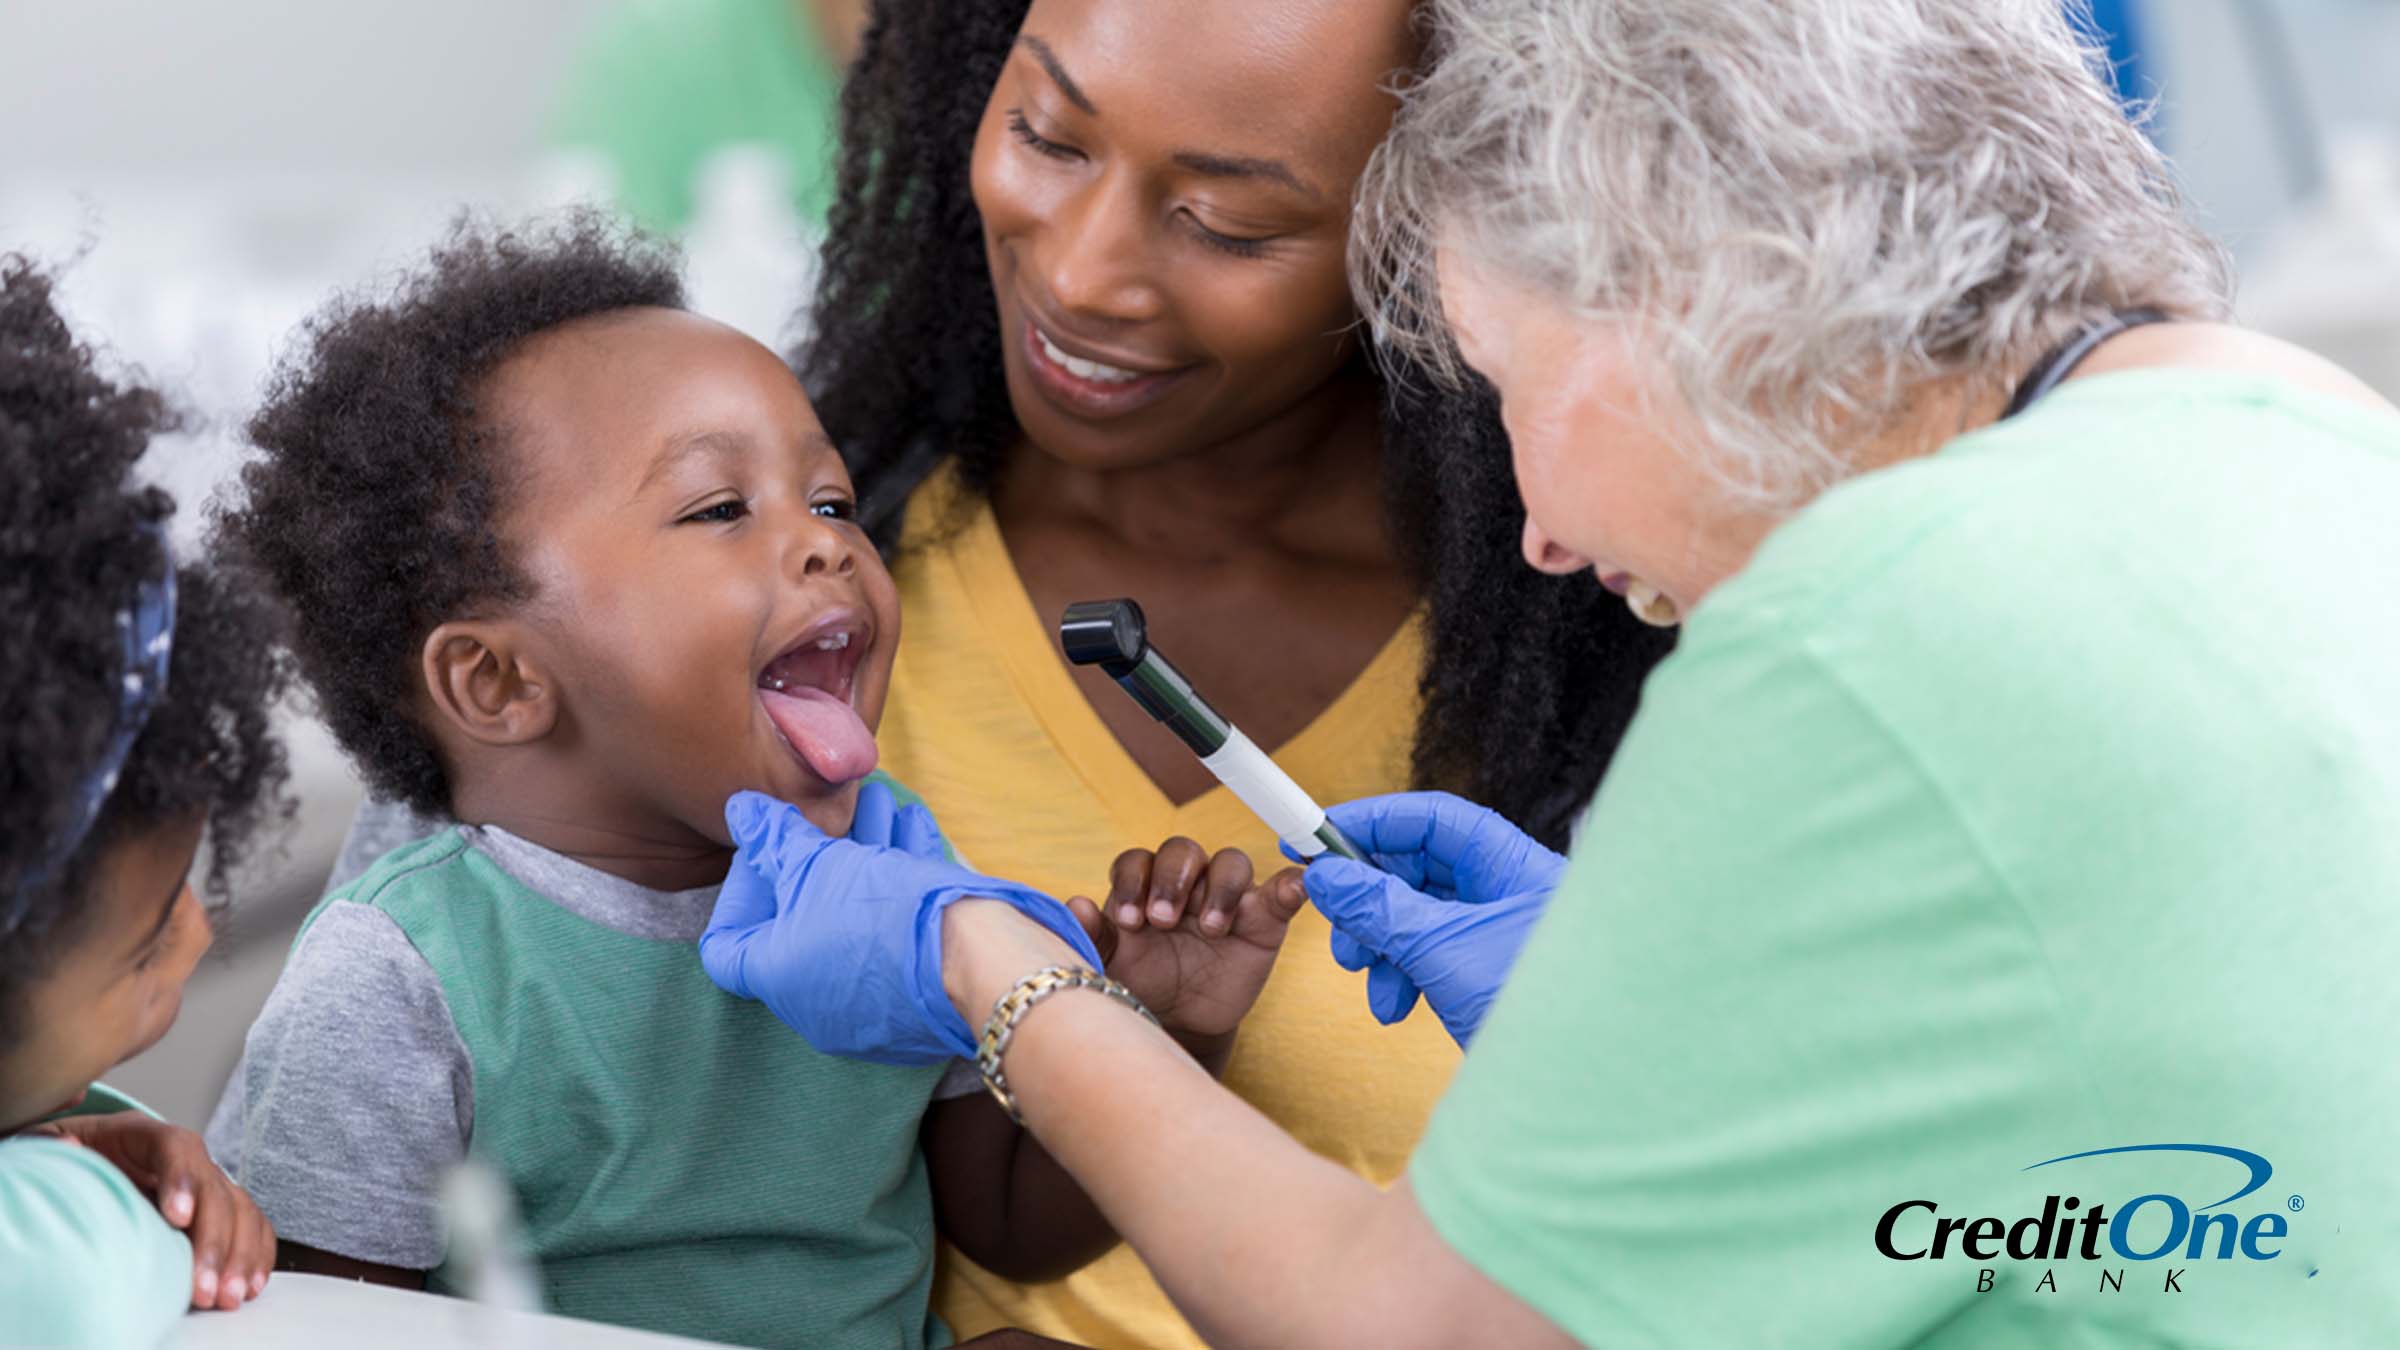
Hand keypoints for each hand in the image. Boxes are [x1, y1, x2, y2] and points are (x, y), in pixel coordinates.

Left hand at [28, 1112, 275, 1309]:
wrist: (89, 1161)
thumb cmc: (71, 1156)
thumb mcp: (49, 1140)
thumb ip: (50, 1142)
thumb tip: (67, 1149)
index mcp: (144, 1136)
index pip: (177, 1148)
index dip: (183, 1181)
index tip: (178, 1219)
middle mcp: (185, 1158)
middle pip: (216, 1189)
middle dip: (214, 1241)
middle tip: (203, 1287)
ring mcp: (206, 1183)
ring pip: (241, 1210)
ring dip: (240, 1255)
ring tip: (228, 1297)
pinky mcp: (218, 1209)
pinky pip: (251, 1225)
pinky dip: (256, 1254)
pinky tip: (249, 1284)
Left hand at [701, 790, 1100, 1064]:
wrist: (984, 962)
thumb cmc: (885, 915)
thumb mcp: (821, 863)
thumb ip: (776, 839)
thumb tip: (742, 813)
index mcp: (779, 979)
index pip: (727, 944)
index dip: (740, 889)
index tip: (768, 848)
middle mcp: (818, 1001)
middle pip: (800, 919)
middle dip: (817, 852)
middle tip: (833, 806)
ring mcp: (870, 1001)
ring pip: (853, 916)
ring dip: (863, 852)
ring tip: (880, 799)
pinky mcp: (917, 989)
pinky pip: (893, 930)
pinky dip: (897, 878)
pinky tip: (912, 826)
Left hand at [1063, 840, 1309, 1041]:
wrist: (1180, 1025)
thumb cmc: (1140, 987)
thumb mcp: (1111, 968)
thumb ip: (1093, 937)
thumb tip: (1077, 905)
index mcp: (1142, 889)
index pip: (1137, 862)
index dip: (1132, 882)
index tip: (1128, 922)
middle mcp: (1185, 885)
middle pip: (1182, 851)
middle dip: (1172, 878)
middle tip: (1163, 921)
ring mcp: (1226, 899)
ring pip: (1230, 863)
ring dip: (1220, 887)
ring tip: (1210, 929)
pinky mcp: (1263, 919)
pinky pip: (1284, 890)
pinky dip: (1292, 884)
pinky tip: (1294, 888)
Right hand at [1286, 792, 1564, 1046]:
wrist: (1577, 1088)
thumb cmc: (1538, 1010)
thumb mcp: (1443, 950)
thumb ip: (1380, 908)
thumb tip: (1327, 876)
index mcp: (1512, 865)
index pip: (1431, 819)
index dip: (1371, 823)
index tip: (1317, 837)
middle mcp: (1507, 892)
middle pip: (1418, 868)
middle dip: (1368, 897)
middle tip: (1335, 919)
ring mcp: (1496, 935)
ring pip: (1417, 915)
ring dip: (1379, 942)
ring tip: (1360, 970)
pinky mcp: (1484, 974)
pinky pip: (1429, 955)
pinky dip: (1401, 974)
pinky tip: (1393, 1006)